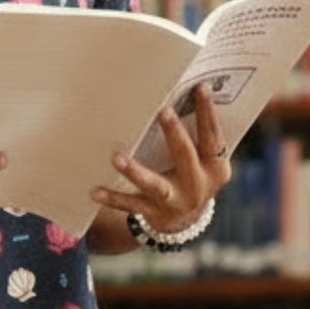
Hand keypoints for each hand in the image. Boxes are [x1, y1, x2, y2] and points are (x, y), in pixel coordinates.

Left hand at [90, 84, 231, 233]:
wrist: (187, 221)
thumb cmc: (192, 174)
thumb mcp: (204, 160)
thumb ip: (197, 137)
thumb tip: (180, 94)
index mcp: (215, 168)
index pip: (212, 136)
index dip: (208, 112)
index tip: (200, 87)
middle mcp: (198, 185)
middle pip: (185, 155)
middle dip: (174, 132)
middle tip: (162, 110)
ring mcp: (176, 201)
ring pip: (154, 184)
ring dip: (135, 171)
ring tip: (116, 157)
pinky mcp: (154, 213)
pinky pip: (131, 204)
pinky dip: (112, 198)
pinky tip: (94, 191)